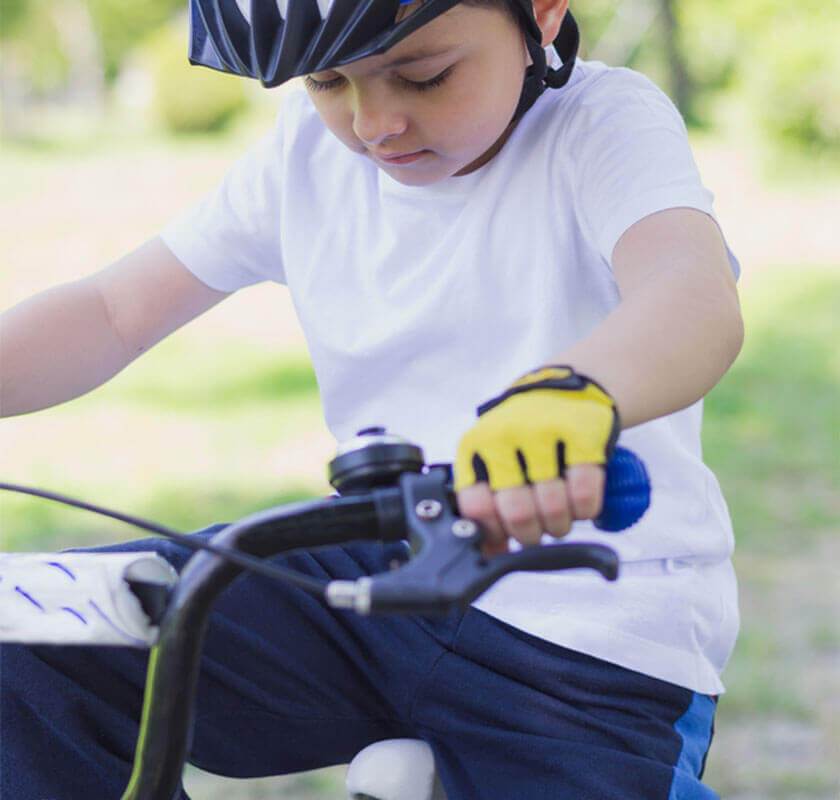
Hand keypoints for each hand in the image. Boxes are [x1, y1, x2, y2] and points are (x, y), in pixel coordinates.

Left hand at [454, 366, 618, 556]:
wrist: (565, 388)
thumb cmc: (523, 436)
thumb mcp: (494, 459)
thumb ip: (488, 502)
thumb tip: (489, 555)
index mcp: (476, 447)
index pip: (476, 505)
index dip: (493, 532)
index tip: (506, 539)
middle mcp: (505, 437)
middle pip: (517, 512)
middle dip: (531, 534)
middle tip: (539, 531)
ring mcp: (543, 432)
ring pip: (552, 507)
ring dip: (560, 526)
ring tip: (560, 519)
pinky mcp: (582, 434)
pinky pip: (585, 493)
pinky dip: (586, 510)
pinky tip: (583, 506)